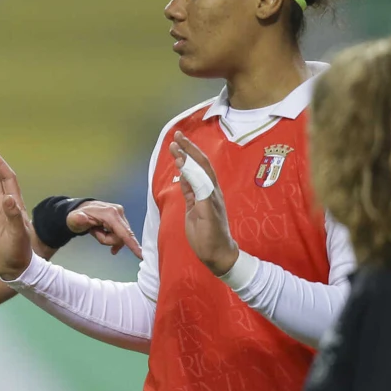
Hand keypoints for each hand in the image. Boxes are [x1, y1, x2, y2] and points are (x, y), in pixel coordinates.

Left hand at [67, 201, 142, 258]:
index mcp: (110, 213)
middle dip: (106, 239)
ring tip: (96, 230)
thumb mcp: (74, 219)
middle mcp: (119, 212)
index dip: (132, 244)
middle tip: (94, 232)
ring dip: (107, 238)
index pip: (124, 232)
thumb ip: (78, 219)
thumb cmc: (77, 216)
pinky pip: (120, 235)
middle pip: (121, 237)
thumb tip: (81, 218)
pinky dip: (112, 239)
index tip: (141, 254)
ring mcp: (121, 215)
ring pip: (120, 237)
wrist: (79, 211)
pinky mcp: (121, 219)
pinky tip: (104, 236)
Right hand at [169, 132, 238, 275]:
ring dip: (184, 160)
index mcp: (212, 190)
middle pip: (198, 165)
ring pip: (192, 174)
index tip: (178, 140)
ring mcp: (201, 198)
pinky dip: (183, 176)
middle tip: (175, 136)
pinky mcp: (195, 206)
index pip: (201, 165)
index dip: (190, 151)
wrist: (216, 253)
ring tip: (174, 148)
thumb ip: (198, 191)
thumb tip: (189, 171)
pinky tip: (179, 169)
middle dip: (187, 149)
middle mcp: (208, 190)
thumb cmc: (212, 236)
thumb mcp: (206, 213)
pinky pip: (189, 186)